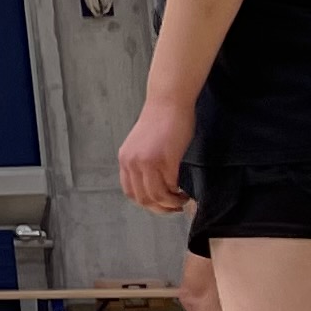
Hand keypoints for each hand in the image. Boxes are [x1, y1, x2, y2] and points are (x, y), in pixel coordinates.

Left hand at [118, 97, 193, 213]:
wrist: (168, 102)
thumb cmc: (161, 121)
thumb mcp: (142, 146)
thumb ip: (143, 164)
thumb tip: (153, 184)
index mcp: (125, 160)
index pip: (130, 192)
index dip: (147, 203)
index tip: (161, 205)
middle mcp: (131, 163)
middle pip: (143, 199)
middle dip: (161, 209)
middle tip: (175, 208)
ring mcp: (147, 162)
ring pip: (157, 197)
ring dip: (172, 204)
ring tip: (182, 200)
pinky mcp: (165, 159)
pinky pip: (171, 186)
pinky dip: (178, 193)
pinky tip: (185, 191)